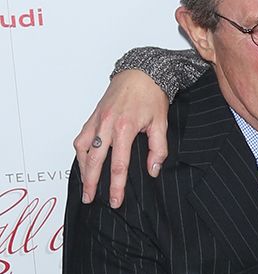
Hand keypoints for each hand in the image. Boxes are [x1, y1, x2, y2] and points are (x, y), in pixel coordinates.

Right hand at [73, 70, 169, 206]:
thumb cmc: (151, 95)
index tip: (116, 201)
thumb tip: (153, 170)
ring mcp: (97, 120)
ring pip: (82, 149)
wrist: (141, 72)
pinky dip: (80, 152)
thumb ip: (158, 149)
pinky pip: (81, 137)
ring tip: (85, 184)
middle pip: (94, 162)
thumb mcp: (161, 123)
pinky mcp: (93, 116)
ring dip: (82, 169)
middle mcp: (106, 125)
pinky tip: (84, 162)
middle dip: (91, 184)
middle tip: (90, 199)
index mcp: (124, 129)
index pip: (118, 165)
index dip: (116, 186)